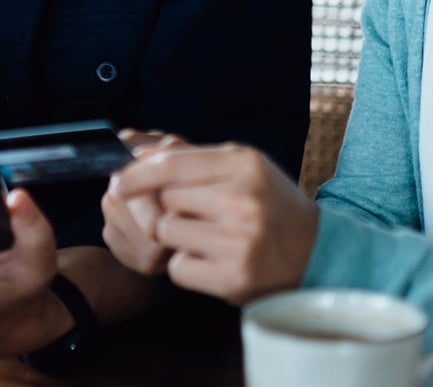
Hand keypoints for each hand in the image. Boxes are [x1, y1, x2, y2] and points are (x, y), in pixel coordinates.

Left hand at [109, 143, 319, 304]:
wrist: (315, 251)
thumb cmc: (270, 203)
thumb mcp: (244, 167)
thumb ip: (194, 159)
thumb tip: (138, 155)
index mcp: (244, 164)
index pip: (170, 164)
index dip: (136, 173)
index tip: (117, 181)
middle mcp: (242, 200)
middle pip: (165, 199)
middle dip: (170, 206)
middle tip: (195, 213)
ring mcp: (238, 241)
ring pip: (167, 232)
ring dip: (177, 236)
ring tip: (206, 235)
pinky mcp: (233, 278)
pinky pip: (178, 267)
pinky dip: (187, 265)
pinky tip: (211, 259)